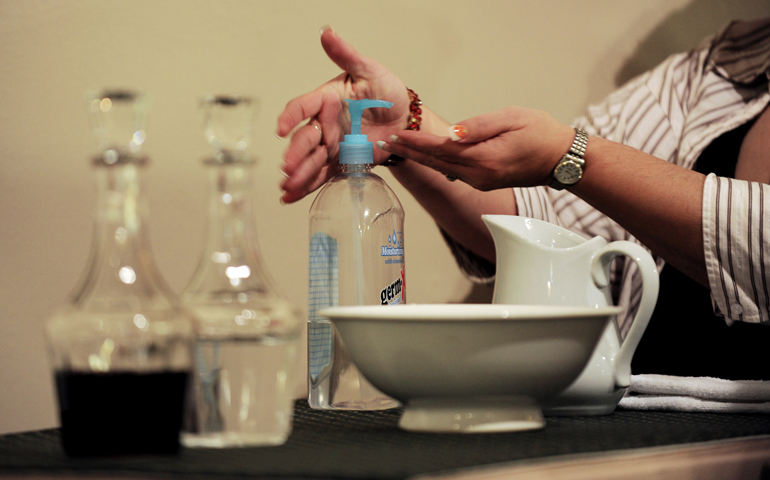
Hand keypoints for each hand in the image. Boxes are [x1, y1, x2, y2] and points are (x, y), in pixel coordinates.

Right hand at [276, 27, 410, 203]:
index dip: (291, 117)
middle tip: (288, 166)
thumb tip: (327, 32)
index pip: (303, 106)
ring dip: (298, 174)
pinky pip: (322, 176)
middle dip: (295, 154)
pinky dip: (306, 187)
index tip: (282, 128)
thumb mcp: (368, 69)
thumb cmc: (386, 90)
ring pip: (310, 161)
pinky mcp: (342, 163)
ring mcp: (332, 145)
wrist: (405, 118)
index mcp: (326, 99)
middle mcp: (325, 124)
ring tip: (287, 186)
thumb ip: (346, 55)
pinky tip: (290, 197)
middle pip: (305, 139)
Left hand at [377, 106, 574, 190]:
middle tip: (386, 144)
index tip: (396, 135)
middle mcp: (479, 176)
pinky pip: (453, 172)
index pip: (441, 149)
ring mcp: (480, 182)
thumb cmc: (540, 132)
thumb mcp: (512, 118)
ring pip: (443, 169)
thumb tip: (452, 133)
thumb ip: (479, 126)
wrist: (560, 159)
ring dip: (420, 159)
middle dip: (410, 152)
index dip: (417, 142)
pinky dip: (436, 164)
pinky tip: (425, 157)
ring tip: (399, 149)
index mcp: (484, 159)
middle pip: (436, 163)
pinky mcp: (483, 183)